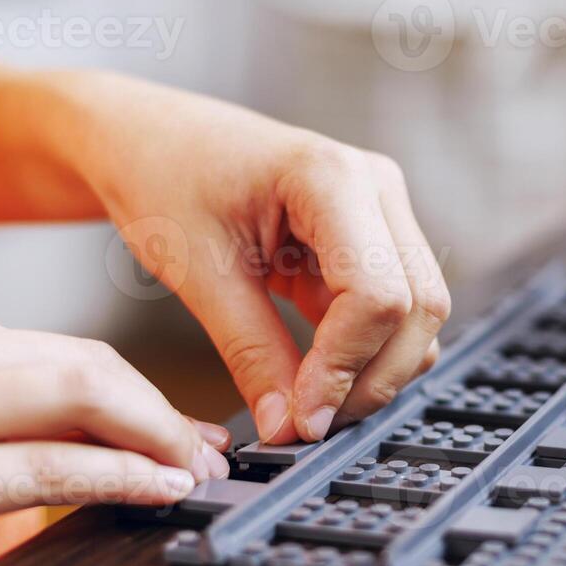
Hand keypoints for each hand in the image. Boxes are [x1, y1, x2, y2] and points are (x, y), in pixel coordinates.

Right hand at [0, 297, 227, 565]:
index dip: (147, 393)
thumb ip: (0, 420)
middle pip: (89, 366)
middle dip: (164, 412)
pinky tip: (157, 488)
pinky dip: (116, 474)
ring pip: (79, 399)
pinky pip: (42, 466)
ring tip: (196, 474)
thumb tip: (100, 445)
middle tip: (209, 455)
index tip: (186, 431)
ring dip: (156, 439)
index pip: (72, 353)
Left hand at [61, 73, 451, 445]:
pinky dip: (360, 352)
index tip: (302, 419)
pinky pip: (392, 309)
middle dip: (370, 377)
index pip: (378, 294)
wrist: (147, 138)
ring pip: (418, 314)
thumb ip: (251, 353)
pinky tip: (311, 374)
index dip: (344, 367)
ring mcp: (381, 211)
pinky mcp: (371, 239)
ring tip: (307, 403)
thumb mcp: (197, 272)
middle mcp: (375, 186)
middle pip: (419, 308)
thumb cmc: (163, 175)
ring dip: (373, 369)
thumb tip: (289, 427)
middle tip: (308, 424)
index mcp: (331, 176)